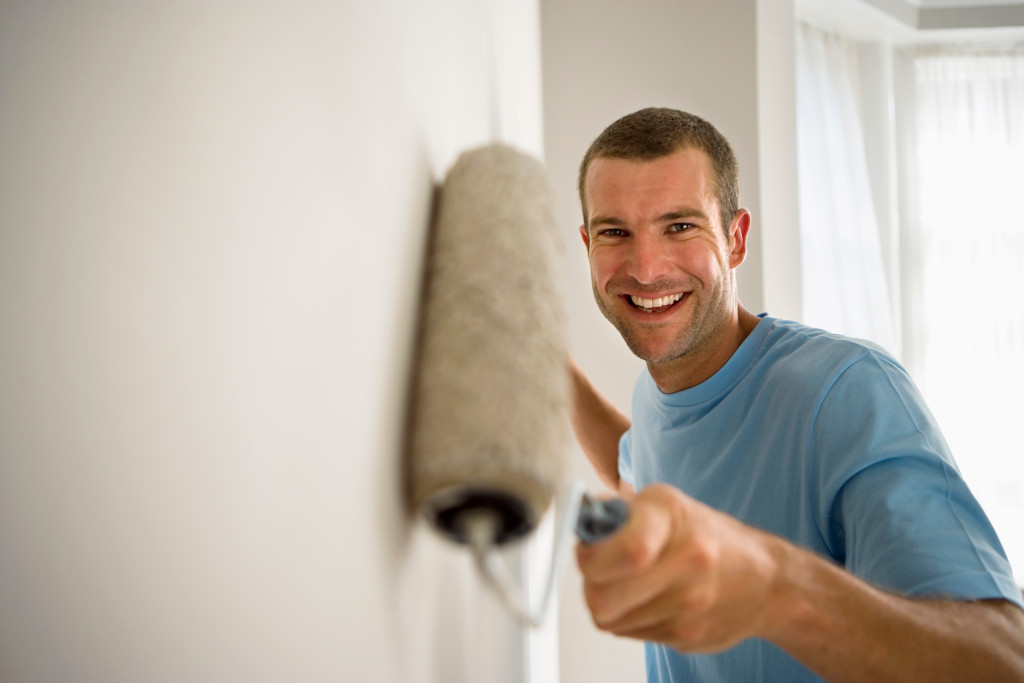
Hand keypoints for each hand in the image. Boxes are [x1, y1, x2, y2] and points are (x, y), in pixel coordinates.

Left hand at [575, 484, 781, 652]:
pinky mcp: (686, 638)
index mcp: (673, 517)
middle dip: (591, 583)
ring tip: (629, 582)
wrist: (768, 582)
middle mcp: (687, 561)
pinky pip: (629, 632)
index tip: (589, 549)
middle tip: (602, 570)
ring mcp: (688, 605)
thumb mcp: (665, 506)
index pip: (625, 551)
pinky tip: (649, 599)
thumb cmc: (706, 537)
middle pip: (602, 596)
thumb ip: (617, 512)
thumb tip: (578, 517)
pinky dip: (628, 617)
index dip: (592, 555)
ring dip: (608, 601)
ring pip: (609, 618)